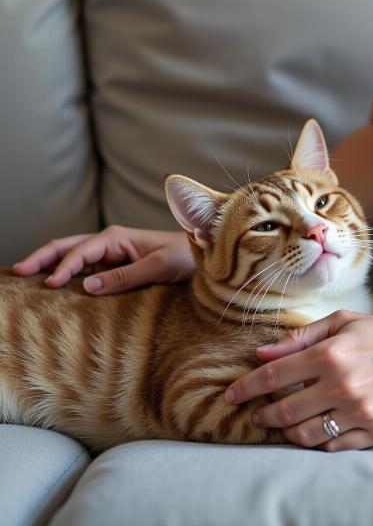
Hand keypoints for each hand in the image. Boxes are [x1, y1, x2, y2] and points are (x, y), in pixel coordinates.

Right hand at [13, 225, 194, 294]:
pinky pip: (86, 272)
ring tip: (26, 280)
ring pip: (72, 259)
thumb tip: (86, 287)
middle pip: (66, 247)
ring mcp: (109, 257)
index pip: (80, 251)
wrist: (201, 254)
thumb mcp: (158, 267)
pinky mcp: (114, 269)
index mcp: (116, 238)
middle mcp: (108, 244)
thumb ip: (125, 276)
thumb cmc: (184, 257)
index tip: (48, 285)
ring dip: (50, 266)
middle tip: (18, 272)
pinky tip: (55, 287)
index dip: (62, 267)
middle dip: (42, 258)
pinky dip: (68, 277)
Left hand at [225, 310, 372, 450]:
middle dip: (262, 414)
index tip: (231, 395)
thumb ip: (301, 337)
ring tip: (282, 424)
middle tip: (256, 414)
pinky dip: (316, 442)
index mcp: (330, 355)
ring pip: (305, 435)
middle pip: (284, 411)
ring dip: (286, 432)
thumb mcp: (345, 322)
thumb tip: (263, 352)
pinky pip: (333, 447)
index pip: (273, 377)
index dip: (246, 388)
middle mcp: (341, 387)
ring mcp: (359, 414)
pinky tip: (313, 431)